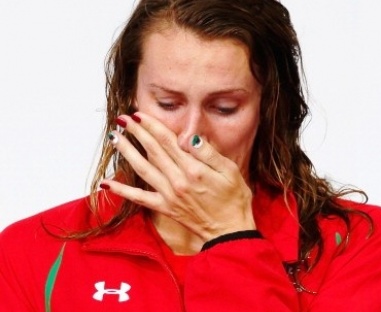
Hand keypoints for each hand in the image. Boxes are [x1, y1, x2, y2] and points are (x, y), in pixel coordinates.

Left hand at [101, 112, 255, 240]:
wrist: (229, 231)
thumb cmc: (233, 200)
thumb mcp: (230, 171)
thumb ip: (208, 154)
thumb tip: (190, 137)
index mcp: (194, 170)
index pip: (168, 142)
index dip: (152, 126)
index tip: (140, 115)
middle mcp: (177, 181)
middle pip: (153, 151)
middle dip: (137, 133)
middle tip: (123, 119)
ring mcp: (169, 195)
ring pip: (143, 169)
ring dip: (127, 152)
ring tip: (115, 138)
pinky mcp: (164, 208)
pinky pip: (139, 198)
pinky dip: (122, 191)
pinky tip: (107, 184)